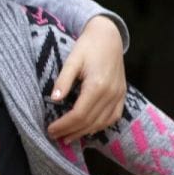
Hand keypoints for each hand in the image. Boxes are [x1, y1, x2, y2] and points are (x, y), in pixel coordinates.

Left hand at [46, 16, 125, 142]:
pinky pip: (113, 117)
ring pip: (102, 123)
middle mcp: (111, 94)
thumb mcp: (72, 60)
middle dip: (71, 131)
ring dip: (84, 132)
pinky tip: (87, 130)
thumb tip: (54, 99)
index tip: (50, 129)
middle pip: (89, 122)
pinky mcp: (122, 95)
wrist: (109, 37)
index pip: (79, 115)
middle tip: (55, 136)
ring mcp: (119, 96)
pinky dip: (99, 126)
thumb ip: (63, 80)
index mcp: (97, 86)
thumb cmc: (88, 47)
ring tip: (67, 137)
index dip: (64, 125)